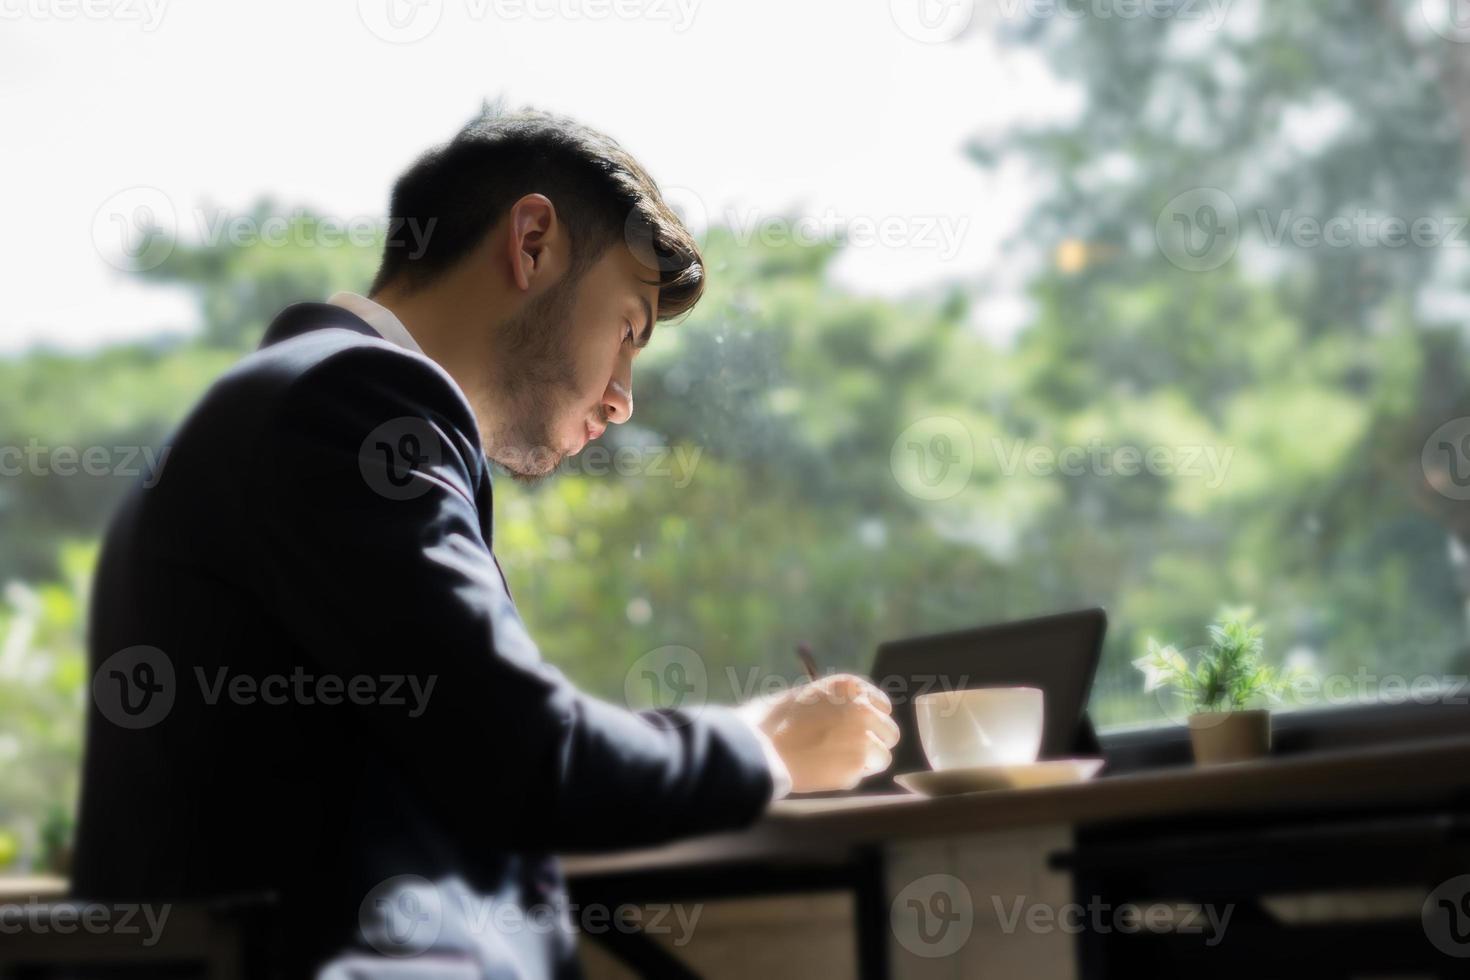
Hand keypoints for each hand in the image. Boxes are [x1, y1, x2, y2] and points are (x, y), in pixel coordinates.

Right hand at [743, 673, 900, 792]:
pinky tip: (822, 770)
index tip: (863, 728)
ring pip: (882, 758)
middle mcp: (863, 710)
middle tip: (853, 750)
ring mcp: (862, 740)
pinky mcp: (854, 768)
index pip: (882, 705)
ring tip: (837, 763)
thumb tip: (850, 716)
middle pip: (890, 733)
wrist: (758, 746)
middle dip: (875, 742)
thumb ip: (835, 703)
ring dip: (864, 763)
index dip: (873, 719)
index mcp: (850, 687)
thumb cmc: (773, 719)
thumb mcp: (807, 695)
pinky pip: (859, 776)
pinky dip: (845, 776)